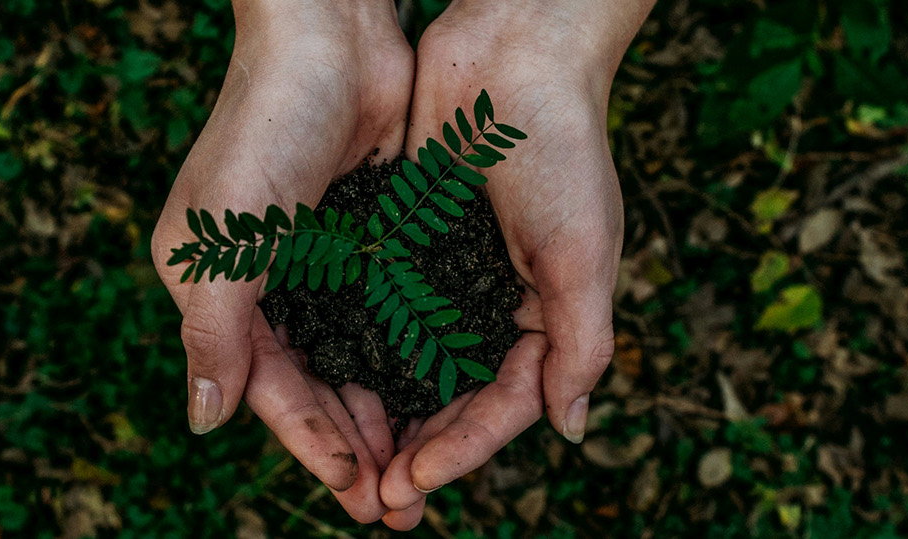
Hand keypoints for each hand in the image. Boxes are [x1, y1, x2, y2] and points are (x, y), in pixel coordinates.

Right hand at [150, 0, 411, 521]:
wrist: (329, 37)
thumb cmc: (263, 131)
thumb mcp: (223, 243)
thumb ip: (214, 335)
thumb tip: (203, 424)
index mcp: (217, 288)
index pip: (267, 387)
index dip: (310, 443)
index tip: (355, 491)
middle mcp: (266, 283)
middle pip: (314, 384)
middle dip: (353, 446)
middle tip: (397, 506)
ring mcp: (320, 261)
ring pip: (355, 358)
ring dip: (385, 413)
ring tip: (422, 469)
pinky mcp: (368, 237)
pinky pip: (389, 314)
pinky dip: (409, 357)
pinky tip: (440, 395)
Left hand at [377, 0, 653, 527]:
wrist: (514, 50)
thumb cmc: (562, 147)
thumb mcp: (583, 253)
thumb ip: (581, 343)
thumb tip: (570, 431)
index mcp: (546, 313)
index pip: (503, 403)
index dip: (461, 450)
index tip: (412, 485)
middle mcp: (494, 302)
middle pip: (452, 397)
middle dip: (417, 450)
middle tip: (374, 502)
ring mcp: (447, 273)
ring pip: (409, 363)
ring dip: (382, 415)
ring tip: (346, 463)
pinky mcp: (406, 240)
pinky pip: (379, 308)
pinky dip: (358, 349)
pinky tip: (325, 382)